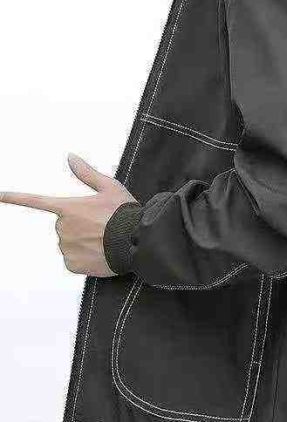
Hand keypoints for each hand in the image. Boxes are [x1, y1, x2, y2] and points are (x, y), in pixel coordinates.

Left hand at [0, 153, 137, 276]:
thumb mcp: (110, 188)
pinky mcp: (73, 264)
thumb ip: (87, 174)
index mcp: (69, 207)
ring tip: (105, 241)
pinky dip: (85, 259)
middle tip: (102, 227)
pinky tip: (100, 254)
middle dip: (80, 227)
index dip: (13, 198)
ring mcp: (67, 247)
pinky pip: (74, 261)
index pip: (35, 201)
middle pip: (65, 226)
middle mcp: (63, 227)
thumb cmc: (125, 215)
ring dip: (84, 243)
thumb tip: (71, 157)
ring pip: (70, 244)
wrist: (138, 241)